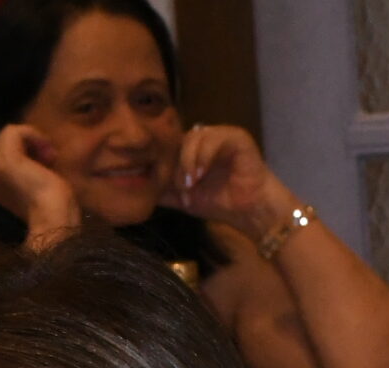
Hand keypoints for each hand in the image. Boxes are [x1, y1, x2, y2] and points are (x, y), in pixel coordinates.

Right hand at [0, 124, 80, 246]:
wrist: (53, 219)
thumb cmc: (56, 207)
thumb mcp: (43, 183)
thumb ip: (34, 169)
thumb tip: (42, 152)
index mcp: (0, 186)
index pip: (10, 153)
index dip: (30, 151)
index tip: (49, 164)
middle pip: (7, 142)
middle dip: (31, 143)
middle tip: (50, 159)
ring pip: (9, 135)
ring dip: (32, 138)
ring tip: (49, 156)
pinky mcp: (6, 160)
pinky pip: (13, 131)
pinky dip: (32, 134)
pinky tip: (46, 150)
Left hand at [162, 125, 286, 237]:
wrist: (249, 211)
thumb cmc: (220, 202)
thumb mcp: (184, 198)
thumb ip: (165, 191)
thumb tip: (140, 190)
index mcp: (193, 149)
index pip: (169, 147)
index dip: (162, 164)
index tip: (162, 186)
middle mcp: (206, 139)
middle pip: (178, 141)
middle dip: (175, 166)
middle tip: (180, 188)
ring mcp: (222, 135)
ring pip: (193, 138)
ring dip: (187, 163)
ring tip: (190, 184)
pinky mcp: (237, 137)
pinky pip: (215, 138)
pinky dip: (203, 157)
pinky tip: (201, 175)